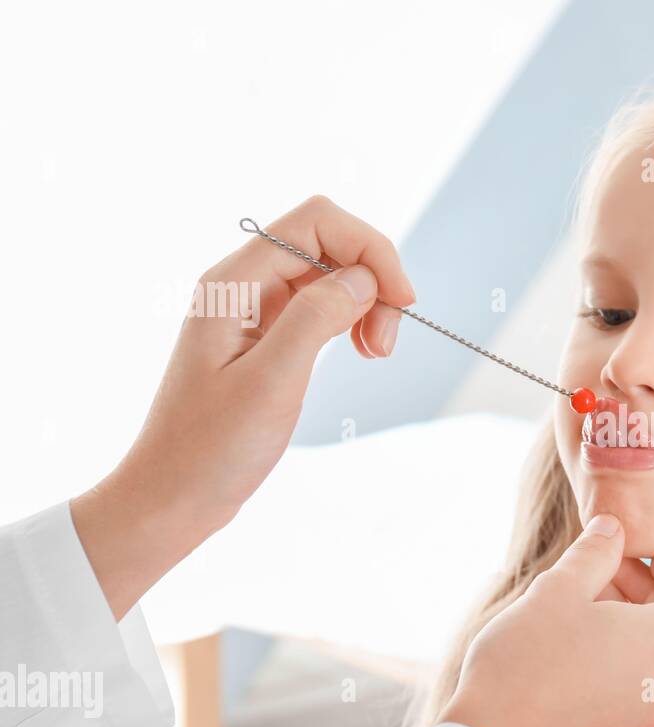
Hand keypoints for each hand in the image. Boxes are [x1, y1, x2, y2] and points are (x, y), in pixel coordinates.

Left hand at [71, 195, 415, 619]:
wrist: (172, 499)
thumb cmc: (210, 450)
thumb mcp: (271, 382)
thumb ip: (316, 318)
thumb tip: (364, 278)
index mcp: (232, 283)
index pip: (318, 222)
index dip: (371, 250)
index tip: (403, 304)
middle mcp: (241, 285)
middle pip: (329, 243)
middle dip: (372, 279)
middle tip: (385, 345)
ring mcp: (253, 311)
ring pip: (330, 275)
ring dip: (366, 303)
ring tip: (376, 354)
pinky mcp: (266, 338)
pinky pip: (320, 307)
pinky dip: (350, 321)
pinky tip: (360, 352)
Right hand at [438, 513, 653, 726]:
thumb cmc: (525, 664)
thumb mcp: (557, 589)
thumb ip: (596, 552)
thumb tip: (613, 528)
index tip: (651, 561)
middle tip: (608, 573)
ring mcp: (651, 719)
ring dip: (639, 624)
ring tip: (583, 605)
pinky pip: (644, 689)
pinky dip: (625, 659)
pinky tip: (572, 649)